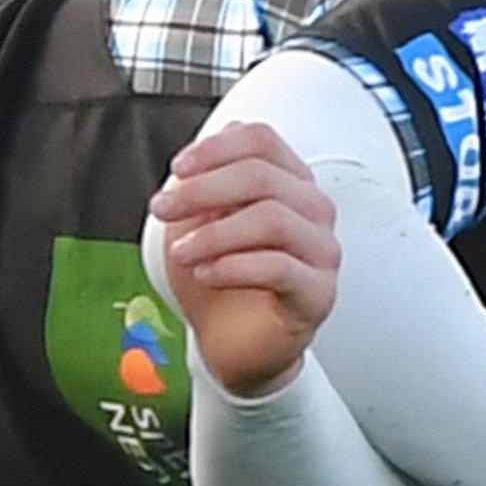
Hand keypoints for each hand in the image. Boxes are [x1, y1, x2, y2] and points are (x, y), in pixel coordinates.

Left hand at [149, 122, 341, 397]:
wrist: (230, 344)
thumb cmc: (219, 279)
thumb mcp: (197, 223)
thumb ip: (202, 185)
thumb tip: (199, 157)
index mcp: (289, 182)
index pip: (262, 141)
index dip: (216, 149)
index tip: (178, 169)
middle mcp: (314, 210)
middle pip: (262, 176)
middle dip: (203, 190)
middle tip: (163, 209)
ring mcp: (322, 251)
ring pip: (273, 219)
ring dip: (215, 233)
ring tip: (182, 252)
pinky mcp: (319, 293)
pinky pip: (280, 268)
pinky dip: (234, 267)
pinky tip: (205, 274)